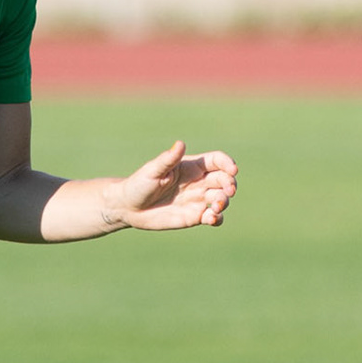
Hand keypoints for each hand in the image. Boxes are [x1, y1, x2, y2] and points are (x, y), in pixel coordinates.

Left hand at [108, 141, 238, 230]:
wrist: (129, 208)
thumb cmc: (138, 184)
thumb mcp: (152, 170)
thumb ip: (168, 159)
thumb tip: (181, 144)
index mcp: (190, 166)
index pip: (216, 161)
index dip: (227, 164)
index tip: (232, 170)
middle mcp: (198, 182)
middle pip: (224, 179)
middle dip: (230, 185)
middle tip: (227, 192)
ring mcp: (197, 200)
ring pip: (221, 198)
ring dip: (224, 202)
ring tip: (215, 207)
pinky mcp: (194, 217)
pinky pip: (213, 217)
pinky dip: (217, 218)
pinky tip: (211, 219)